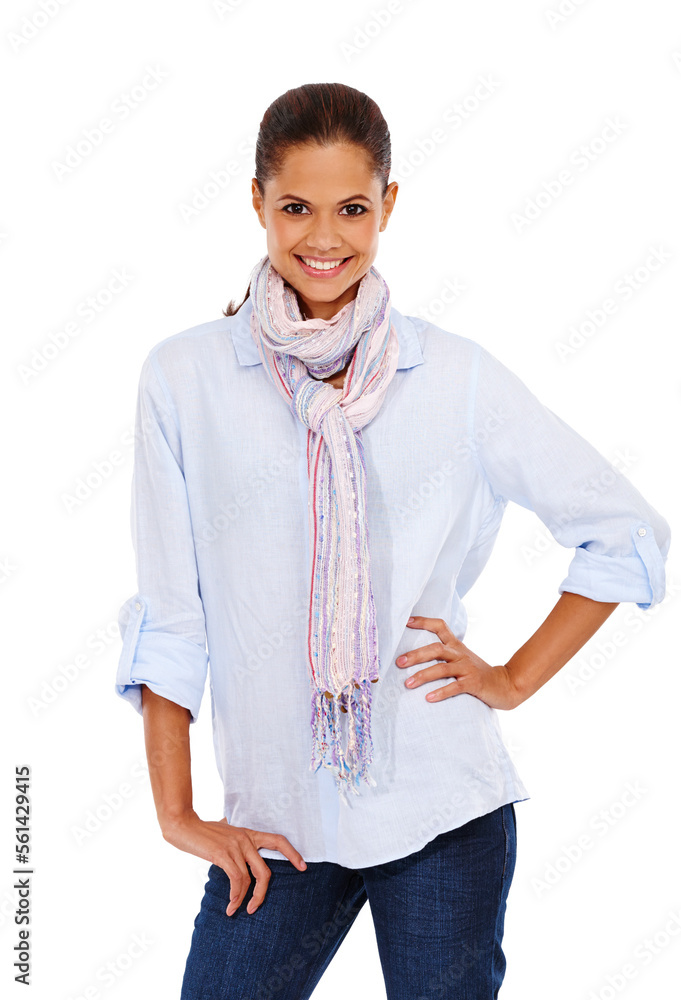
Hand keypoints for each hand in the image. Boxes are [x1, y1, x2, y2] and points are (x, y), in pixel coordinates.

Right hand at [160, 809, 307, 916]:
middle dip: (263, 893)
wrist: (182, 824)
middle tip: (255, 907)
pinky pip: (236, 879)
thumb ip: (233, 836)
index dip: (292, 853)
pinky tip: (230, 904)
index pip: (277, 840)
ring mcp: (235, 846)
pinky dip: (235, 896)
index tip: (302, 867)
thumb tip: (233, 835)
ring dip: (245, 899)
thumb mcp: (223, 830)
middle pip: (265, 870)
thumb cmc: (201, 830)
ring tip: (236, 910)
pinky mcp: (223, 854)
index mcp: (248, 833)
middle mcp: (245, 838)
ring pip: (250, 879)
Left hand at [395, 615, 522, 709]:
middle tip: (399, 662)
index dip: (423, 622)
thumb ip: (443, 656)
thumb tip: (414, 657)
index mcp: (456, 646)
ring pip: (442, 668)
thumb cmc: (477, 673)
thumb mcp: (461, 659)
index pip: (440, 627)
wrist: (505, 685)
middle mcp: (460, 654)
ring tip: (408, 684)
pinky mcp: (474, 683)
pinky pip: (455, 687)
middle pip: (436, 649)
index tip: (406, 621)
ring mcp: (468, 668)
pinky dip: (441, 692)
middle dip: (416, 655)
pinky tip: (429, 698)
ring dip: (423, 676)